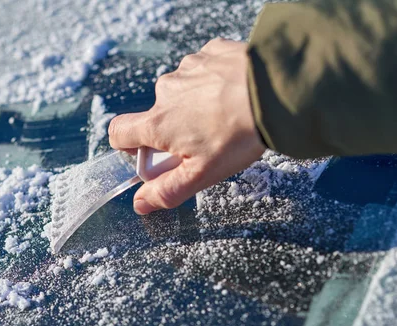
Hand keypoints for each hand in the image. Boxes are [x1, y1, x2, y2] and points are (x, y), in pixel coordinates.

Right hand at [109, 38, 264, 214]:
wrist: (278, 91)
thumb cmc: (239, 135)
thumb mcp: (202, 175)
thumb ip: (166, 191)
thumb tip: (140, 203)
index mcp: (158, 123)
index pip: (118, 132)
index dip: (129, 147)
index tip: (153, 155)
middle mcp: (166, 92)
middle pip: (157, 115)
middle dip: (174, 129)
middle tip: (206, 142)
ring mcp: (188, 68)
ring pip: (182, 92)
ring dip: (195, 104)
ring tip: (227, 116)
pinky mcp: (210, 51)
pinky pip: (202, 70)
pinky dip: (213, 82)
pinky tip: (234, 94)